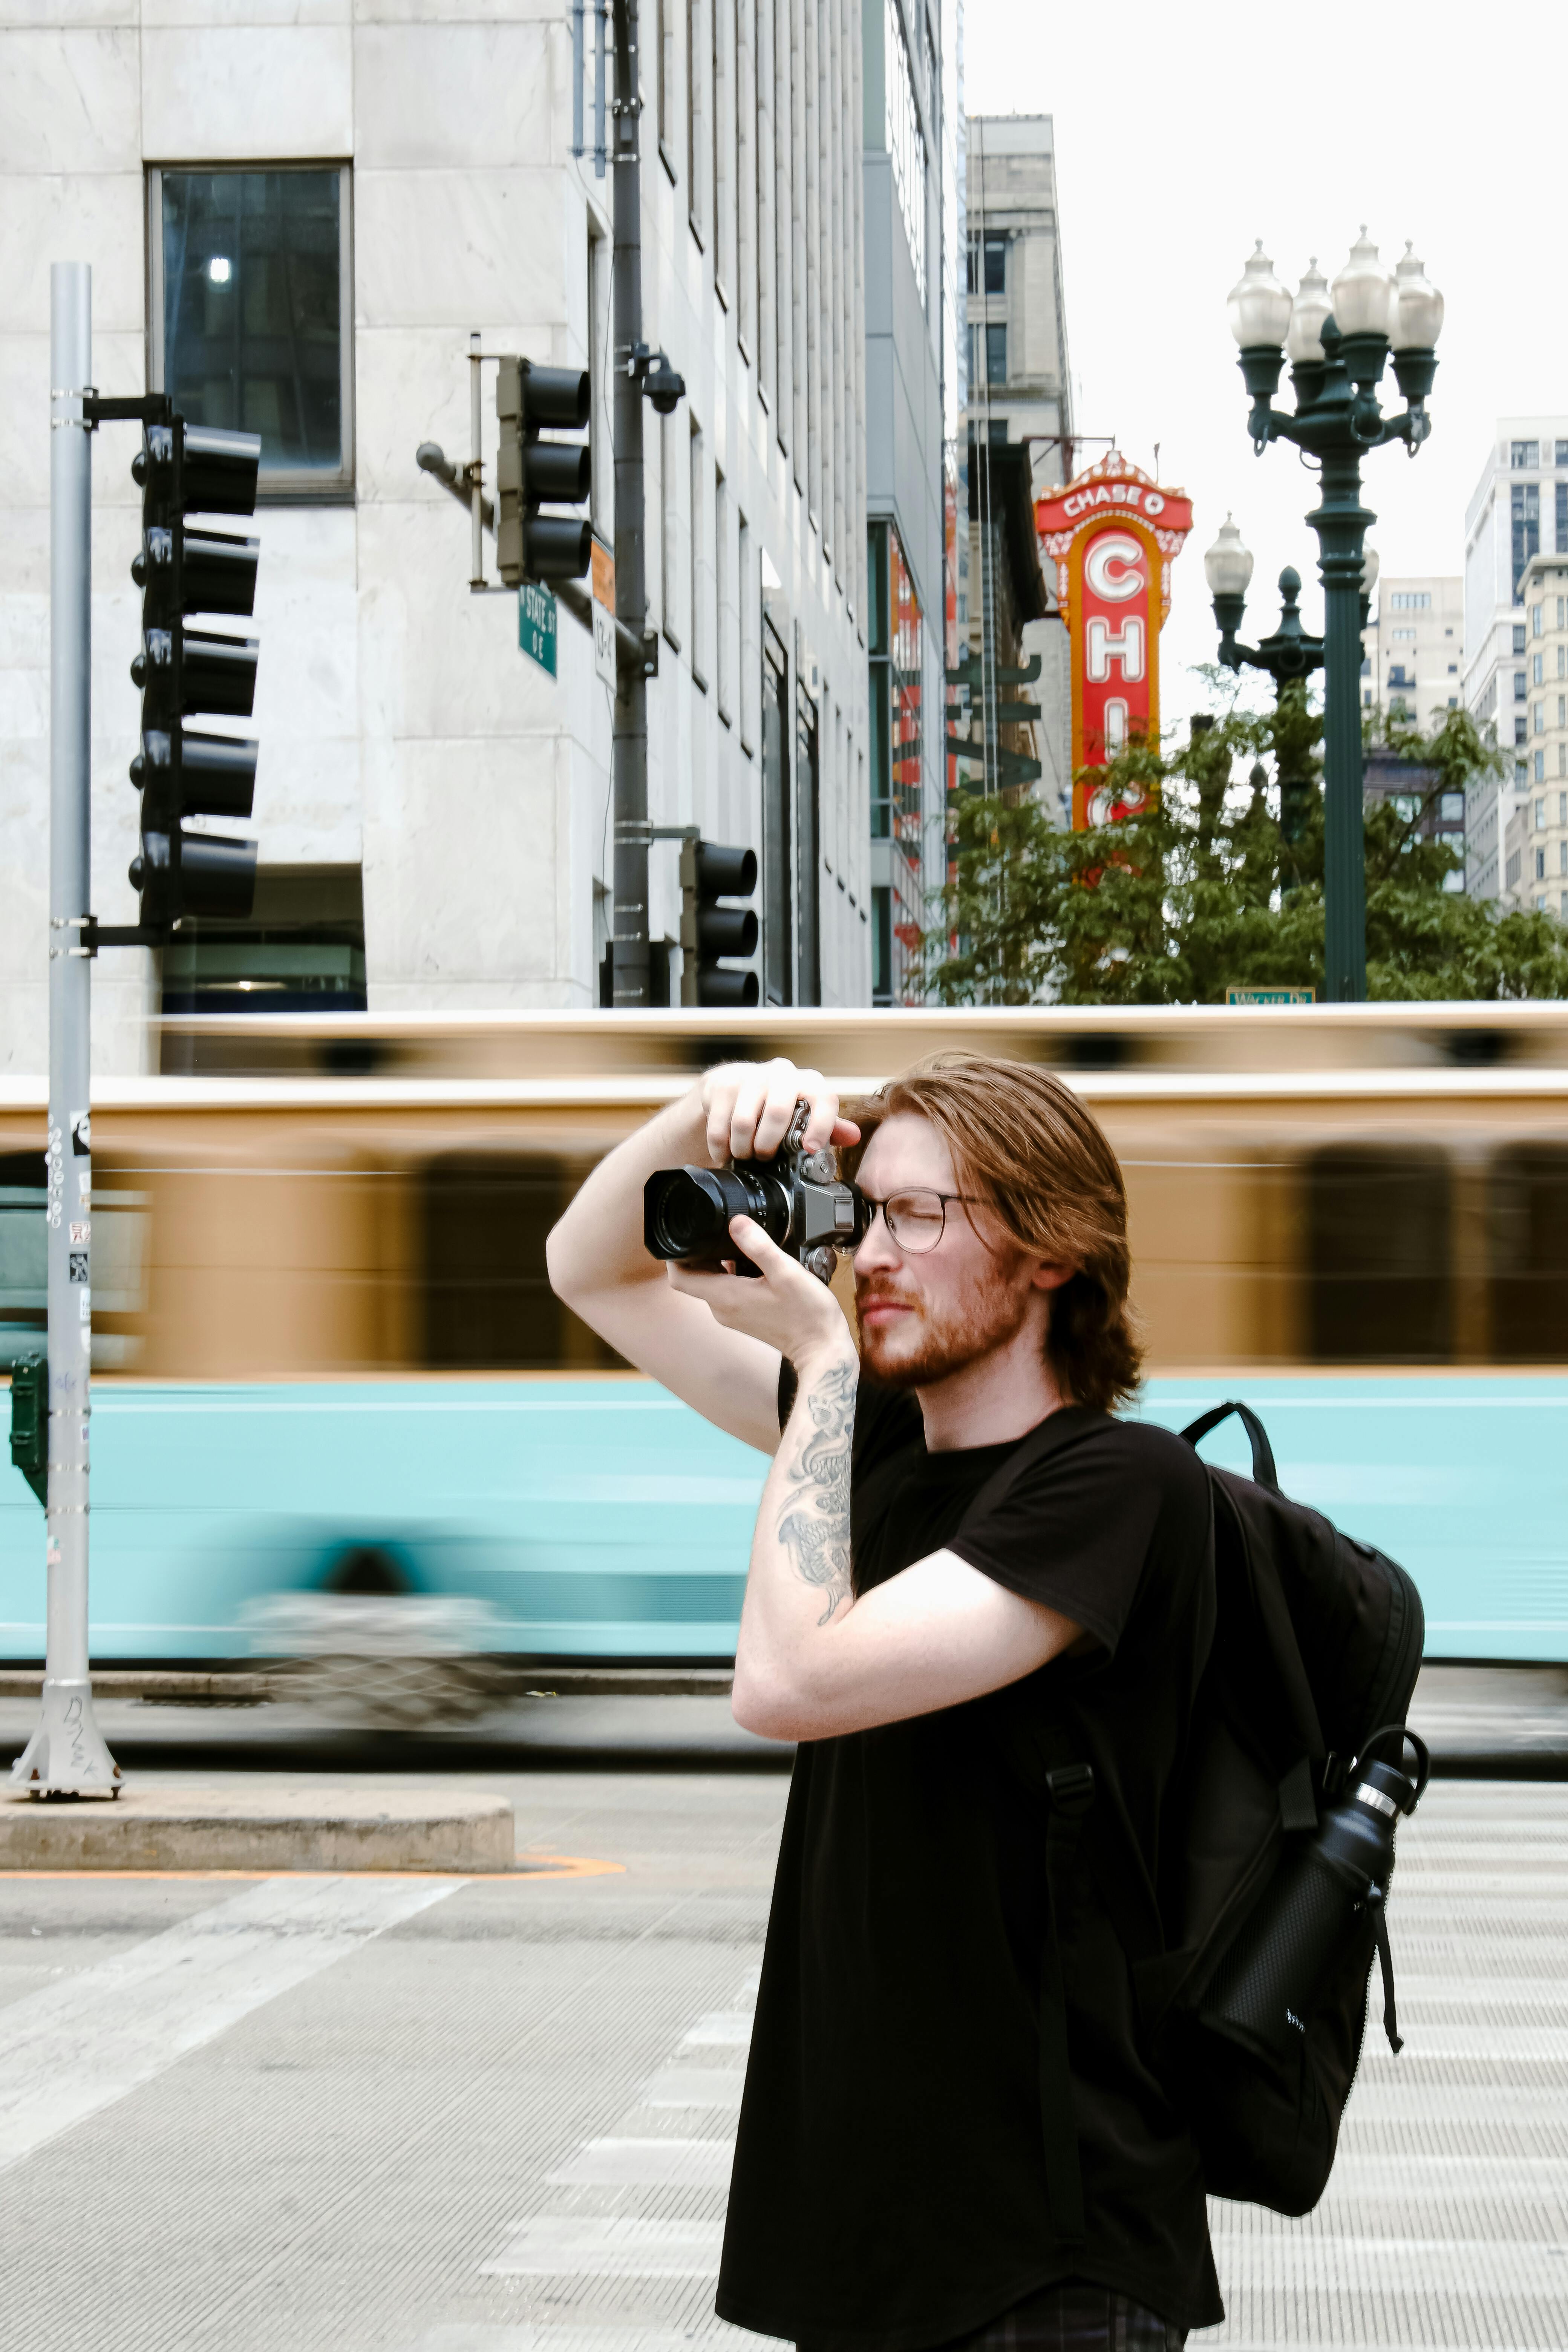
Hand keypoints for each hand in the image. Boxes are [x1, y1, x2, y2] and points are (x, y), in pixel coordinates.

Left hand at [667, 1215, 856, 1374]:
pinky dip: (731, 1274)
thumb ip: (759, 1247)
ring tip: (737, 1243)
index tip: (684, 1235)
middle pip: (694, 1277)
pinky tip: (752, 1263)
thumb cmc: (807, 1315)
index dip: (675, 1256)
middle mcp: (722, 1308)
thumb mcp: (786, 1273)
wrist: (821, 1349)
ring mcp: (732, 1314)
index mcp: (725, 1297)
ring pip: (711, 1282)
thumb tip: (736, 1223)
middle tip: (715, 1230)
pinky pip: (726, 1291)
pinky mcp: (744, 1316)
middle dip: (698, 1253)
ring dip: (717, 1262)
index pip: (679, 1278)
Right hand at [699, 1059, 859, 1166]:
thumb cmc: (775, 1103)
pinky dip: (720, 1146)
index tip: (810, 1148)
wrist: (734, 1084)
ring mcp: (751, 1076)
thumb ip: (829, 1126)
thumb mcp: (804, 1114)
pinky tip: (723, 1151)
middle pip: (778, 1113)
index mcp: (808, 1083)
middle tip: (764, 1158)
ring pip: (745, 1122)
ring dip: (743, 1148)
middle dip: (769, 1145)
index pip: (823, 1099)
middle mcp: (782, 1074)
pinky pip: (720, 1125)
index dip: (820, 1126)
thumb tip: (853, 1136)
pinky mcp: (724, 1083)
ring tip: (744, 1154)